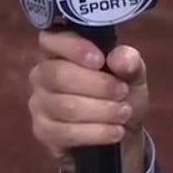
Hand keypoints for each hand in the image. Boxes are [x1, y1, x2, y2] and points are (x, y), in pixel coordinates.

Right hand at [28, 30, 149, 172]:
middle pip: (60, 76)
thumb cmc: (121, 94)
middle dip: (97, 85)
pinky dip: (96, 133)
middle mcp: (42, 73)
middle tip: (122, 92)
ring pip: (66, 106)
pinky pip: (66, 132)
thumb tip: (119, 59)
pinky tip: (115, 132)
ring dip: (101, 110)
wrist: (122, 133)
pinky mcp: (43, 131)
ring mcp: (39, 103)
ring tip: (124, 112)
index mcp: (59, 50)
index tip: (100, 60)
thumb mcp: (133, 74)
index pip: (52, 39)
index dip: (74, 48)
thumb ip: (129, 62)